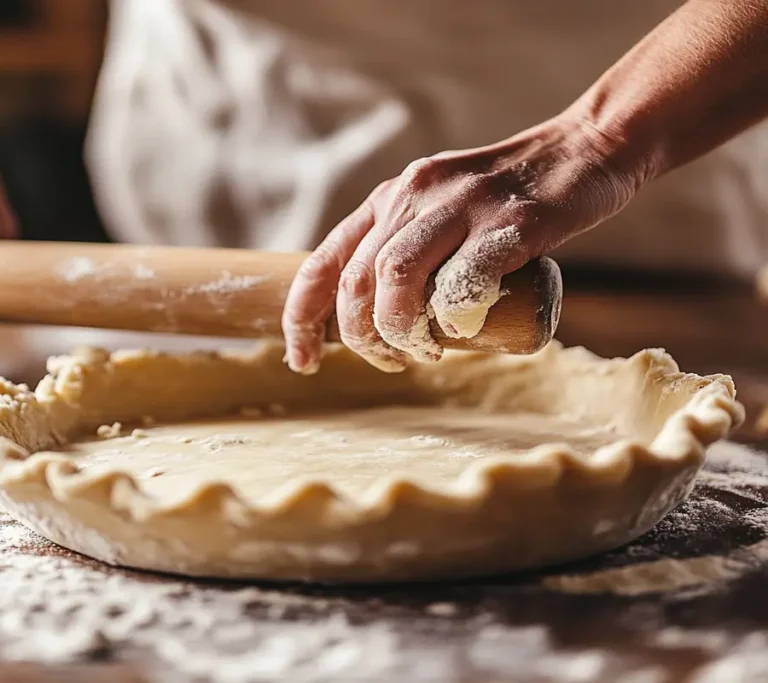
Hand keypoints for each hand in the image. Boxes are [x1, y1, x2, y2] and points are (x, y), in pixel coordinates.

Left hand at [282, 115, 642, 373]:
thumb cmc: (510, 200)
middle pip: (356, 280)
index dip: (301, 317)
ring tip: (423, 351)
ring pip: (395, 277)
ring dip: (399, 329)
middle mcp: (414, 195)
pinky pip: (463, 281)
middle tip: (391, 359)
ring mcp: (461, 206)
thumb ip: (408, 248)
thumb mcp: (439, 212)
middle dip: (360, 336)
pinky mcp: (509, 223)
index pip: (324, 261)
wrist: (586, 149)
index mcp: (390, 199)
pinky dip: (453, 317)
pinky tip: (463, 330)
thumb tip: (379, 318)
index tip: (301, 360)